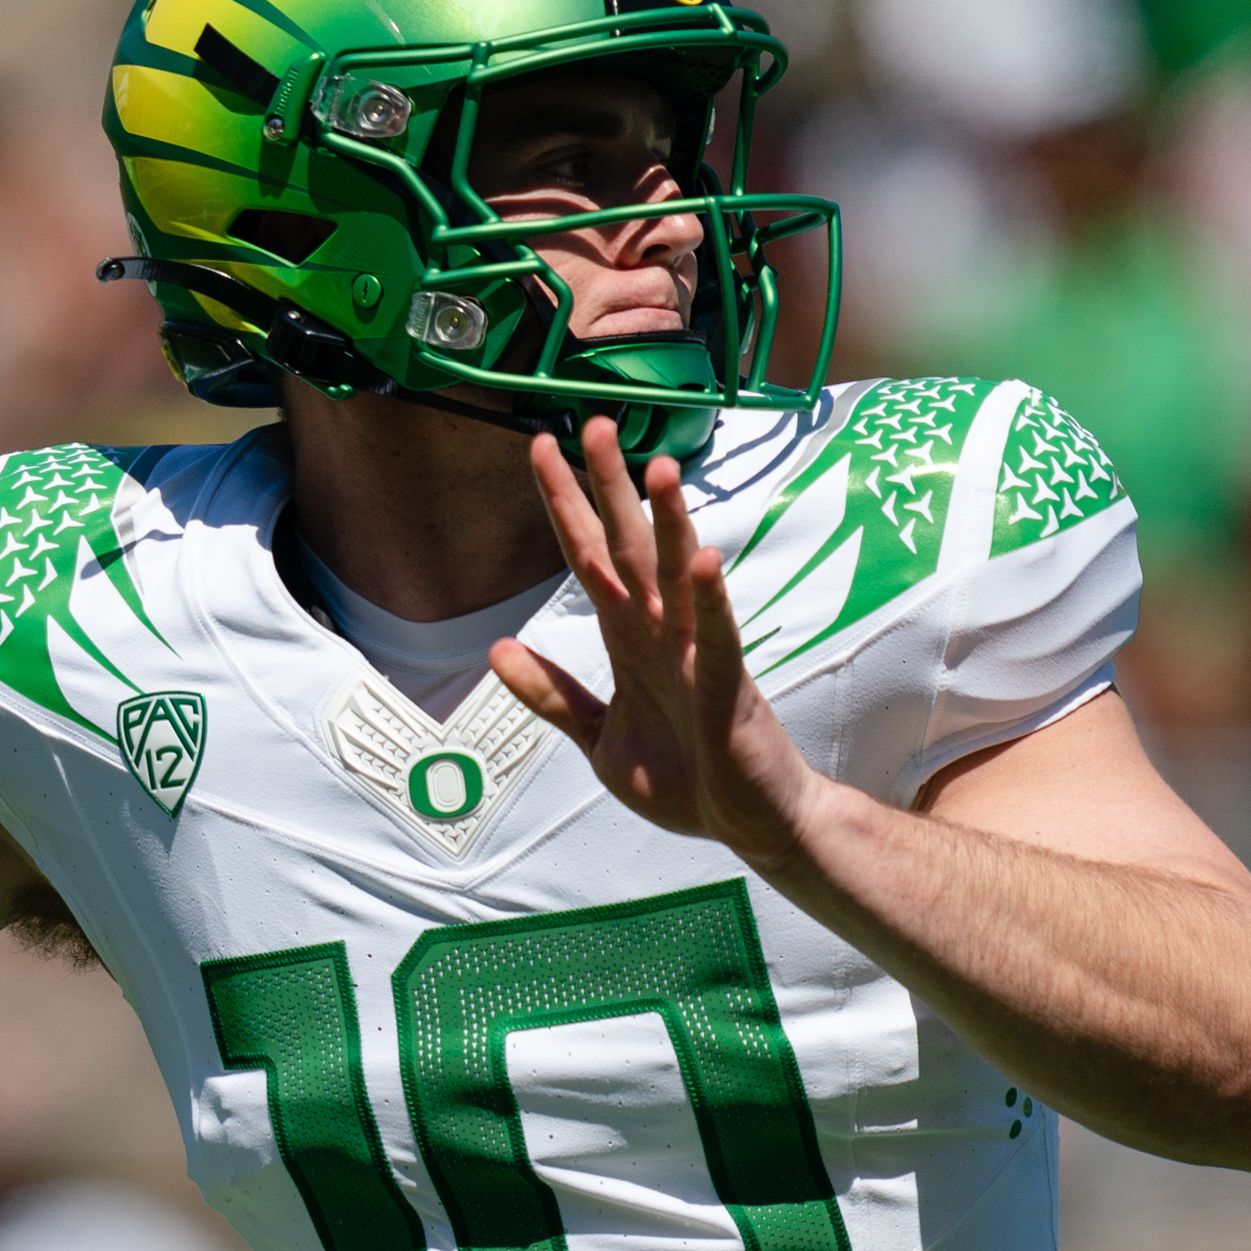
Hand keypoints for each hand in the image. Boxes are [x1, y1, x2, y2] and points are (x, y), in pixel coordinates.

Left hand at [492, 418, 825, 877]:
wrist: (751, 826)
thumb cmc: (686, 779)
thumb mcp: (599, 739)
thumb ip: (552, 694)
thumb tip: (499, 649)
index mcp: (629, 641)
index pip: (588, 560)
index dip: (563, 507)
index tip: (539, 450)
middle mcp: (663, 635)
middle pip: (628, 549)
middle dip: (610, 489)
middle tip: (595, 424)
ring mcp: (697, 657)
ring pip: (677, 580)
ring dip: (668, 523)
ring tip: (658, 466)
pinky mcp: (728, 691)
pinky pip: (718, 639)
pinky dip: (711, 600)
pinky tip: (702, 560)